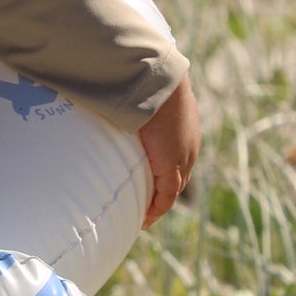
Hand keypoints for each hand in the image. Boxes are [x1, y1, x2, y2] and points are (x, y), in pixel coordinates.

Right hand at [137, 75, 199, 227]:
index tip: (150, 178)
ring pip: (174, 187)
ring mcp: (182, 156)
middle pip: (180, 174)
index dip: (165, 169)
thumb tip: (106, 89)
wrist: (156, 78)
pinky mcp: (171, 166)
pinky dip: (156, 208)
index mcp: (184, 124)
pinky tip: (145, 219)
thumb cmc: (141, 76)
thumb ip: (128, 96)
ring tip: (143, 213)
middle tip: (146, 201)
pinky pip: (166, 196)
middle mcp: (188, 143)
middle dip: (164, 189)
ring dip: (159, 200)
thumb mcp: (138, 90)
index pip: (178, 154)